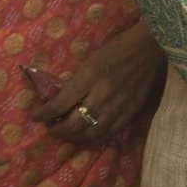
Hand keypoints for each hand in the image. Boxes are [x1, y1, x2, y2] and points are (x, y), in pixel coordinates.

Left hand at [34, 23, 166, 145]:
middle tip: (50, 129)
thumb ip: (76, 81)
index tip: (37, 117)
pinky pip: (108, 133)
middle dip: (58, 130)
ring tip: (66, 134)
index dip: (46, 113)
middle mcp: (102, 96)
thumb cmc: (117, 49)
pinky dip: (94, 138)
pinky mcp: (130, 114)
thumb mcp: (90, 61)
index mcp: (89, 78)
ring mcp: (117, 107)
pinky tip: (87, 136)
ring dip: (74, 137)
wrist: (149, 50)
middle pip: (74, 124)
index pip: (61, 103)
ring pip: (91, 133)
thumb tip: (61, 99)